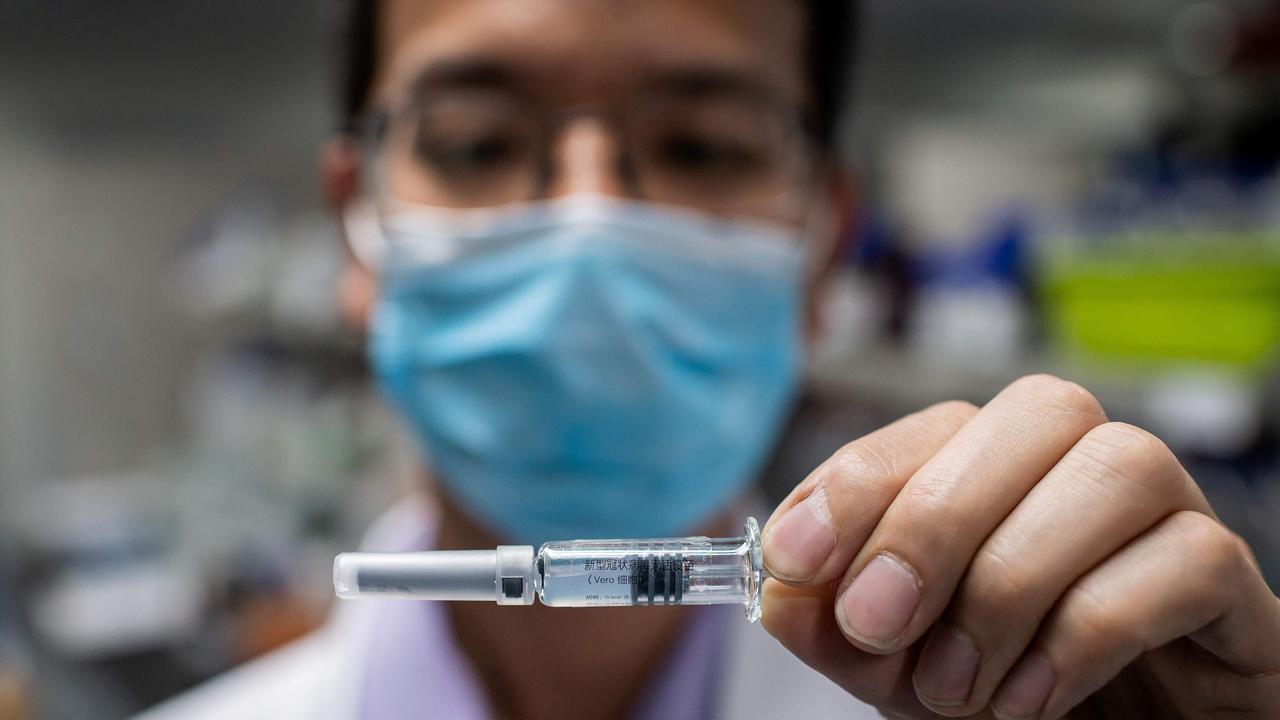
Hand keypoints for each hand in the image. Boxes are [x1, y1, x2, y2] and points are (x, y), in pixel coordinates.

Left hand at [760, 375, 1279, 718]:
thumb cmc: (1006, 700)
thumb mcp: (899, 667)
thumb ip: (841, 628)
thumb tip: (779, 589)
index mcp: (1007, 471)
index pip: (939, 422)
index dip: (860, 478)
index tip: (795, 559)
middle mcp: (1093, 471)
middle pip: (1040, 409)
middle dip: (935, 516)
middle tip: (877, 621)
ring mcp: (1175, 520)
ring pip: (1119, 467)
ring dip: (1012, 578)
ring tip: (955, 684)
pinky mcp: (1237, 592)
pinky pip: (1191, 558)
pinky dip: (1088, 630)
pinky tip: (1030, 699)